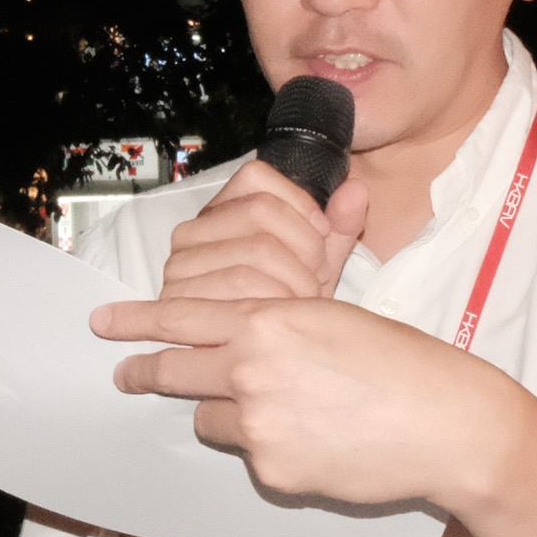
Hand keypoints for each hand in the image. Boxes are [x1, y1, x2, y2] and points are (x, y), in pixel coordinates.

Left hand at [91, 295, 520, 513]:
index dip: (136, 322)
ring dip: (227, 414)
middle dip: (142, 373)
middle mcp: (251, 369)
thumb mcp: (333, 318)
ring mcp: (257, 424)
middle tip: (124, 375)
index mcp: (268, 320)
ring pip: (209, 419)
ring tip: (288, 412)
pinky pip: (250, 457)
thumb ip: (274, 324)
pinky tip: (317, 443)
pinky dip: (269, 451)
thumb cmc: (401, 364)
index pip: (181, 318)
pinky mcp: (271, 470)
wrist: (446, 424)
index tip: (102, 323)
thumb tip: (233, 335)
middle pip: (173, 371)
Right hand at [159, 163, 367, 302]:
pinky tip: (285, 320)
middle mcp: (190, 234)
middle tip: (313, 279)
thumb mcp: (318, 263)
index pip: (256, 179)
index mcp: (219, 213)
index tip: (320, 234)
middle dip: (304, 247)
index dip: (299, 203)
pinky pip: (244, 287)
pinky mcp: (180, 302)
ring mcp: (179, 267)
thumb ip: (341, 224)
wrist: (268, 358)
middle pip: (261, 211)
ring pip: (256, 248)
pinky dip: (278, 303)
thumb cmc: (289, 307)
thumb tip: (357, 190)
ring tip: (301, 304)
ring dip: (295, 281)